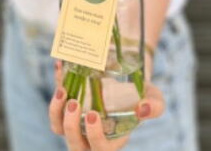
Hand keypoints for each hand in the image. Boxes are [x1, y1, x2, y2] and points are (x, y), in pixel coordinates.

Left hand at [49, 62, 163, 150]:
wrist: (129, 79)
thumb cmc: (143, 96)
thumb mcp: (155, 99)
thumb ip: (154, 106)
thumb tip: (143, 109)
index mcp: (113, 140)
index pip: (99, 148)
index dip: (94, 136)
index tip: (93, 114)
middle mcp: (91, 136)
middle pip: (74, 143)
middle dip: (70, 126)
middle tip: (74, 103)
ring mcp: (78, 123)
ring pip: (59, 128)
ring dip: (55, 111)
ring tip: (62, 90)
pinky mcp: (68, 107)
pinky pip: (56, 104)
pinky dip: (56, 86)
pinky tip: (60, 67)